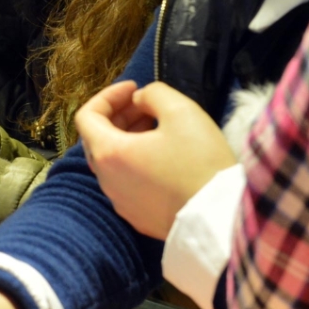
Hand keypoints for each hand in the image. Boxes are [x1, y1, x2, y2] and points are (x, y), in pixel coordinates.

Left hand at [74, 81, 235, 240]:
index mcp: (109, 154)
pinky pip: (127, 182)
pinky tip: (164, 157)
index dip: (108, 95)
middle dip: (120, 115)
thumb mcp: (182, 111)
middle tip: (148, 105)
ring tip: (158, 127)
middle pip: (98, 139)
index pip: (86, 116)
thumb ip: (154, 94)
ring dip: (128, 139)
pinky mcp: (138, 217)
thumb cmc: (200, 162)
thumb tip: (140, 100)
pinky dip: (136, 162)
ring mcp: (120, 202)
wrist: (221, 220)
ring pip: (113, 162)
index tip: (134, 88)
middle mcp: (106, 181)